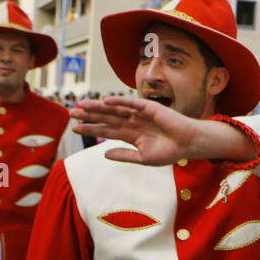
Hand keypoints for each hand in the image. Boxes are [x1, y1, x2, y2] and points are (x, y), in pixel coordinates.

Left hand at [72, 96, 255, 165]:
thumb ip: (124, 155)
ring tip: (81, 106)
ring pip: (115, 109)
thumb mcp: (143, 158)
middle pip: (106, 117)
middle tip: (71, 113)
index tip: (75, 129)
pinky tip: (105, 101)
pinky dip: (119, 102)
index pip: (106, 130)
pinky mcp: (149, 107)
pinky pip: (131, 103)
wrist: (188, 144)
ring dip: (98, 107)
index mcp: (131, 135)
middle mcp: (132, 122)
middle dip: (89, 115)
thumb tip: (104, 154)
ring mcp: (140, 114)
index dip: (91, 128)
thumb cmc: (170, 152)